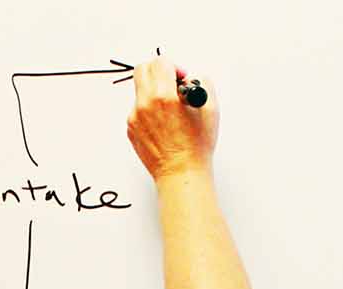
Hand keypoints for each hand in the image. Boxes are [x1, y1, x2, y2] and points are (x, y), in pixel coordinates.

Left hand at [126, 57, 219, 179]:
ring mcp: (134, 117)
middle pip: (142, 69)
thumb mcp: (211, 109)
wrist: (181, 173)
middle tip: (171, 83)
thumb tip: (194, 77)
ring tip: (171, 109)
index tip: (181, 78)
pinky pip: (138, 109)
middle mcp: (145, 105)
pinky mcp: (131, 128)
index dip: (174, 66)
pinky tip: (165, 124)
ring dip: (154, 91)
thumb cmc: (196, 146)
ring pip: (140, 90)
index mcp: (164, 97)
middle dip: (158, 70)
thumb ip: (203, 83)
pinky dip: (150, 110)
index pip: (160, 62)